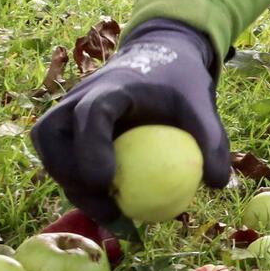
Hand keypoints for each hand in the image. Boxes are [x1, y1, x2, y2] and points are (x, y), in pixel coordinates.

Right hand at [30, 20, 232, 226]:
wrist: (159, 56)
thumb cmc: (179, 82)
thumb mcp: (202, 104)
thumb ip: (211, 139)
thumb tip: (219, 184)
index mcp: (113, 86)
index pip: (90, 113)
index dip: (91, 148)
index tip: (107, 182)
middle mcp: (80, 95)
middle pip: (52, 135)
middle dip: (71, 177)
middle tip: (107, 209)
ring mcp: (67, 109)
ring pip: (50, 150)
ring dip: (72, 186)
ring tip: (110, 215)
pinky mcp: (66, 126)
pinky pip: (61, 158)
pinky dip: (78, 184)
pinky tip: (108, 207)